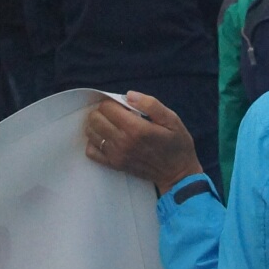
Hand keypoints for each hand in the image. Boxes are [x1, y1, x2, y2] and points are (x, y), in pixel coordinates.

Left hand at [84, 92, 204, 195]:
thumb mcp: (172, 119)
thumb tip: (129, 95)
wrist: (177, 173)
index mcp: (136, 128)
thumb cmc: (177, 144)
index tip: (122, 106)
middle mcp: (122, 142)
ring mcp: (116, 155)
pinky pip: (91, 151)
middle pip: (95, 119)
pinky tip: (105, 138)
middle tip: (116, 114)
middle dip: (103, 112)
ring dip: (97, 125)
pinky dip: (94, 142)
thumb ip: (151, 104)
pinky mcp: (113, 165)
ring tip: (111, 124)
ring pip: (91, 133)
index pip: (107, 107)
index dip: (112, 102)